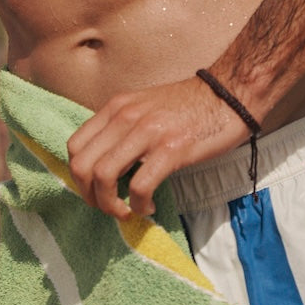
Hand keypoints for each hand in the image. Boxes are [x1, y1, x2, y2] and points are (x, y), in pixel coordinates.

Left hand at [67, 76, 250, 218]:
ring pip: (103, 177)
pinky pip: (139, 186)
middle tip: (109, 208)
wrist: (230, 92)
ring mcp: (147, 132)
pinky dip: (139, 205)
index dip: (78, 177)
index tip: (96, 191)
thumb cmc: (190, 105)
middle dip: (89, 196)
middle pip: (82, 166)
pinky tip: (149, 206)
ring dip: (110, 205)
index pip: (74, 147)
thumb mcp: (144, 107)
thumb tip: (105, 162)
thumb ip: (122, 127)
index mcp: (116, 107)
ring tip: (127, 212)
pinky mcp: (171, 149)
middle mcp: (125, 117)